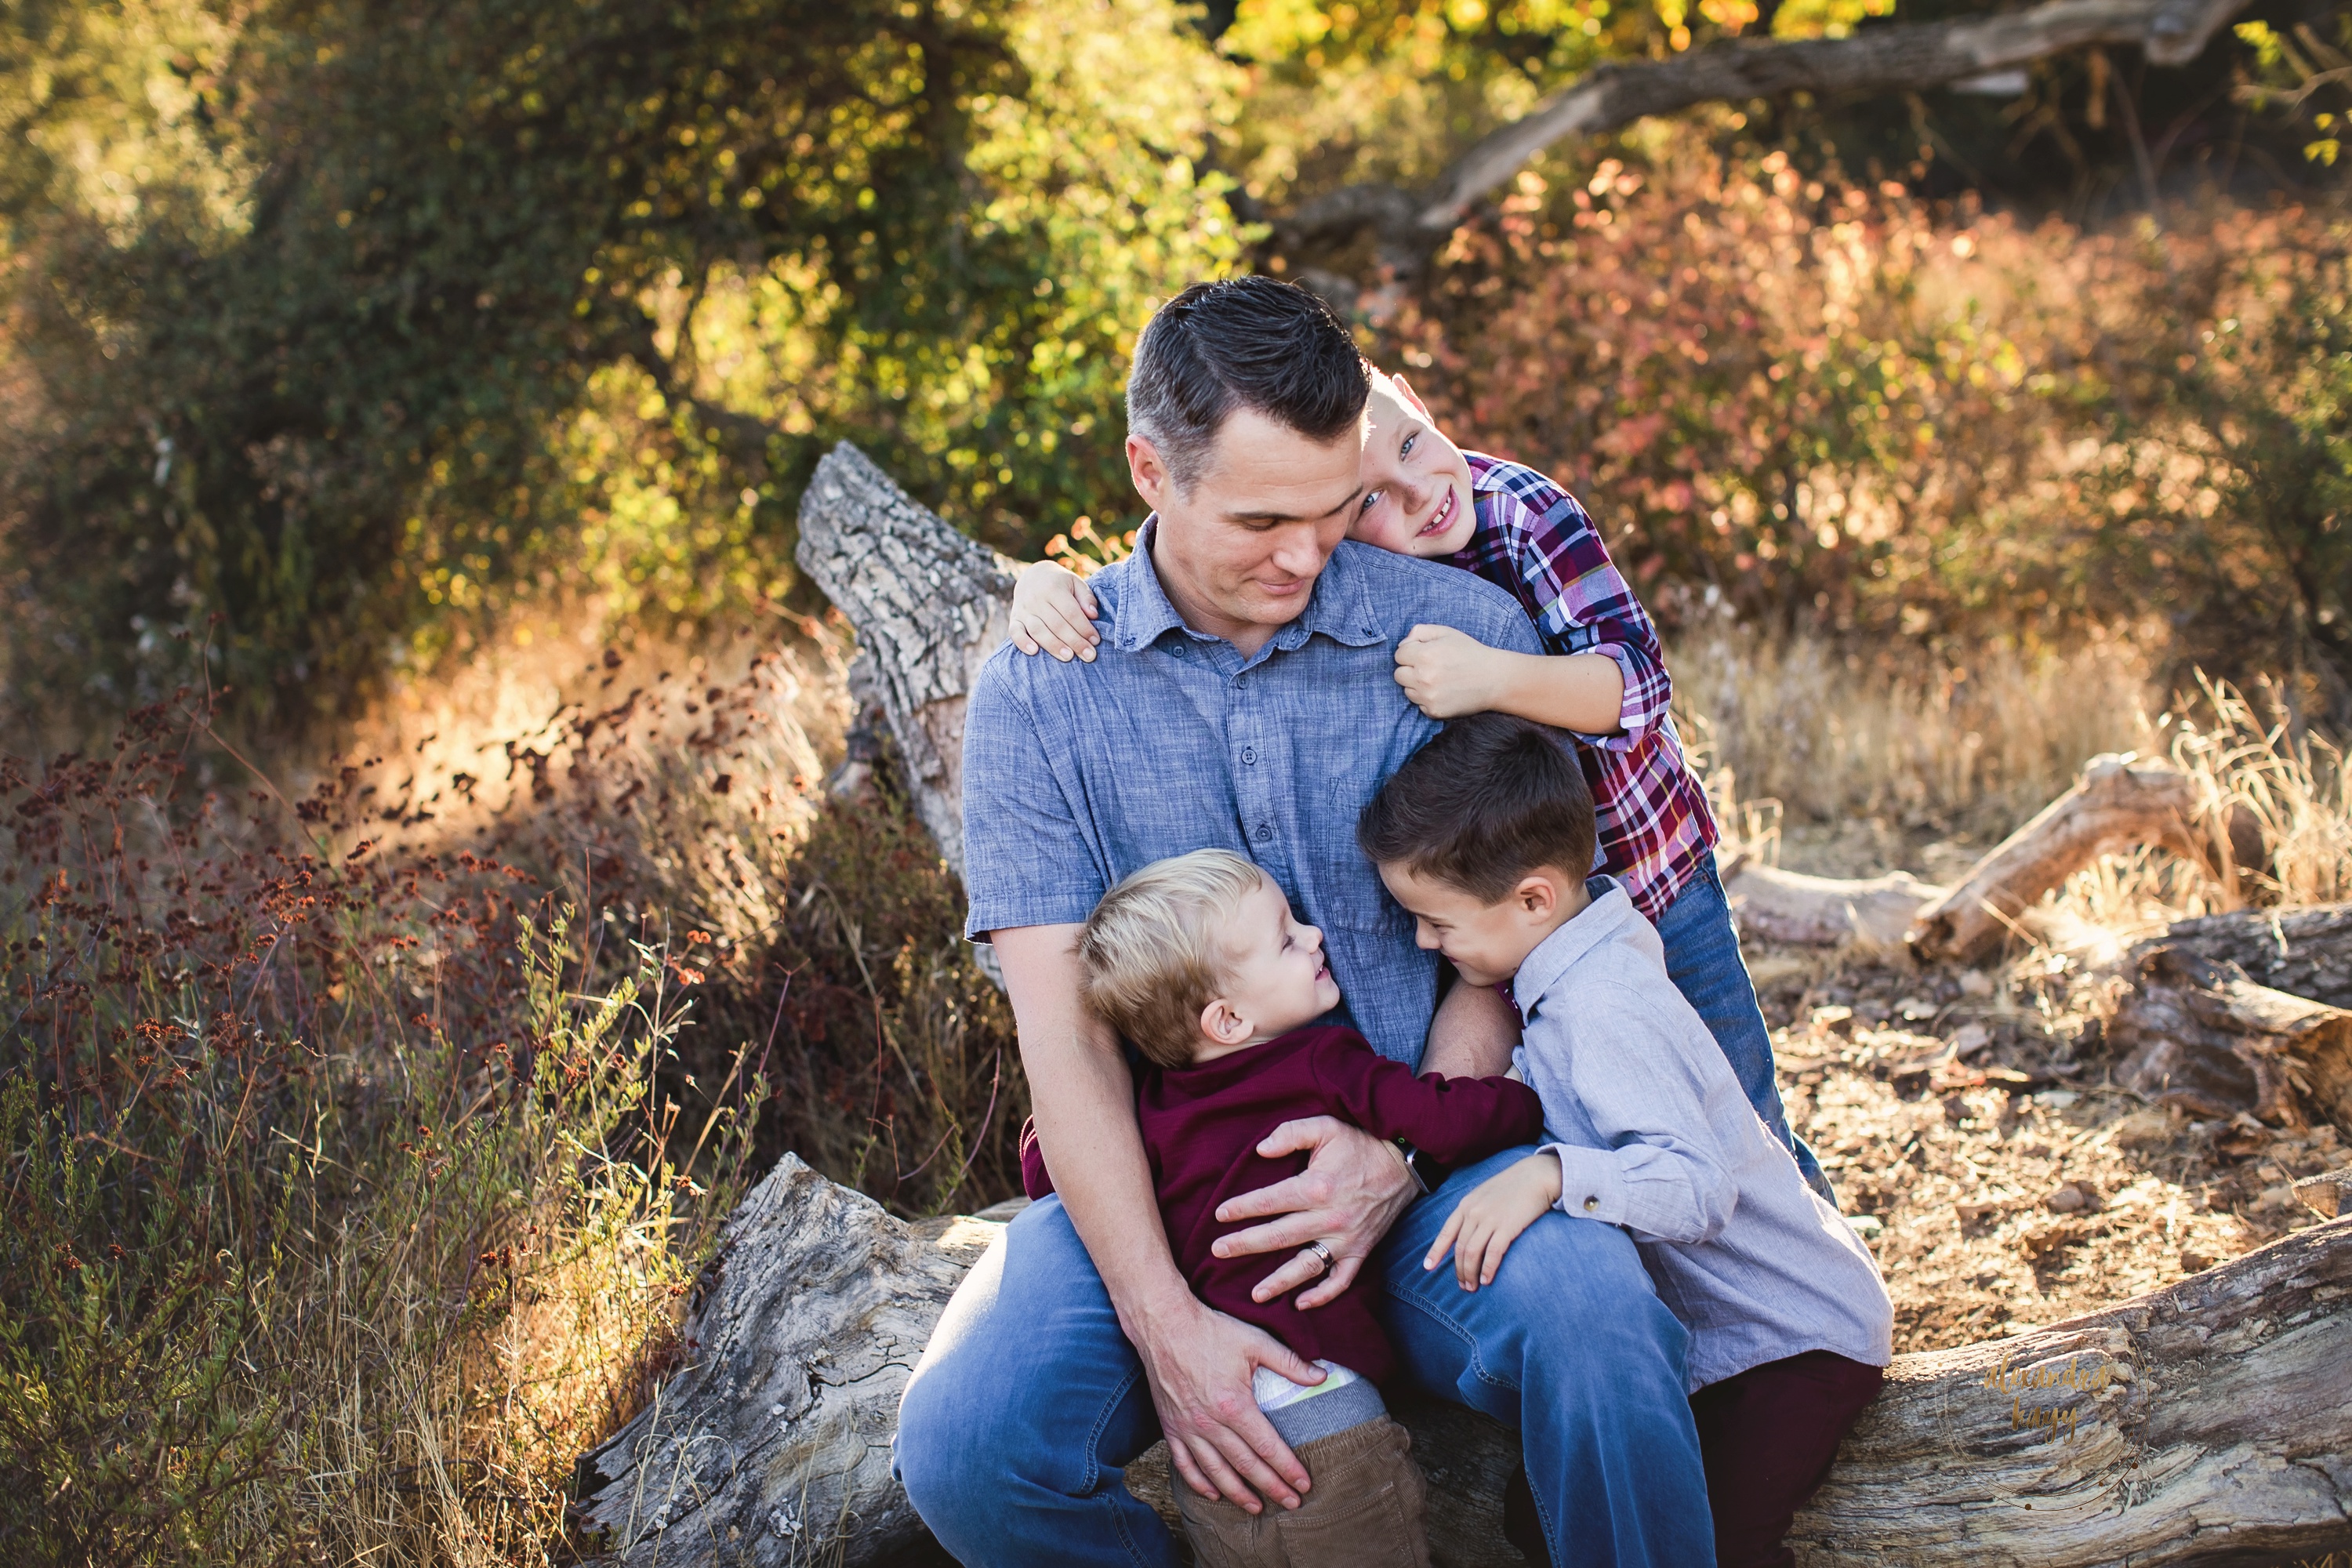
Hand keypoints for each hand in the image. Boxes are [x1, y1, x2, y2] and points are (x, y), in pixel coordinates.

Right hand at [1009, 559, 1100, 661]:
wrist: (1032, 575)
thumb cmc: (1060, 583)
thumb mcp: (1075, 583)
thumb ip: (1086, 598)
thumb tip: (1093, 615)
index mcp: (1054, 588)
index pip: (1071, 612)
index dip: (1084, 628)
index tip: (1095, 640)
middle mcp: (1036, 599)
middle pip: (1057, 624)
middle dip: (1074, 642)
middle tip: (1088, 655)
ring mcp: (1023, 609)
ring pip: (1038, 630)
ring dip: (1053, 646)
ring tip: (1068, 657)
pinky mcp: (1014, 618)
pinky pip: (1015, 632)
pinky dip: (1022, 643)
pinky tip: (1034, 652)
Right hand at [1132, 1292, 1321, 1510]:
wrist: (1163, 1324)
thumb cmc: (1210, 1330)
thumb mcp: (1254, 1342)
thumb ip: (1289, 1362)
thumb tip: (1321, 1376)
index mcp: (1234, 1404)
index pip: (1267, 1447)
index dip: (1288, 1468)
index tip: (1304, 1484)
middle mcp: (1210, 1423)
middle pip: (1246, 1465)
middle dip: (1271, 1487)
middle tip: (1292, 1503)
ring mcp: (1187, 1428)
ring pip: (1216, 1472)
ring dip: (1238, 1493)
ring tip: (1257, 1508)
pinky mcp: (1170, 1426)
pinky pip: (1185, 1464)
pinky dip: (1200, 1483)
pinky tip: (1214, 1494)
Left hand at [1212, 1117, 1417, 1309]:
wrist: (1403, 1166)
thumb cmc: (1360, 1144)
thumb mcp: (1326, 1127)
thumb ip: (1291, 1133)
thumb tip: (1261, 1150)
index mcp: (1317, 1187)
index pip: (1270, 1201)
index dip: (1242, 1208)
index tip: (1219, 1215)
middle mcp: (1329, 1218)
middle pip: (1279, 1237)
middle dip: (1245, 1245)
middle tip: (1218, 1251)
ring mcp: (1346, 1240)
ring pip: (1306, 1267)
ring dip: (1279, 1282)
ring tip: (1254, 1295)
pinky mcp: (1361, 1252)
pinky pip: (1341, 1281)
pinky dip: (1322, 1295)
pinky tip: (1300, 1303)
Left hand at [1393, 624, 1505, 718]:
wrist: (1494, 679)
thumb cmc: (1470, 653)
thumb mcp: (1446, 632)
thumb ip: (1419, 632)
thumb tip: (1402, 645)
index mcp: (1424, 655)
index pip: (1399, 655)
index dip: (1412, 652)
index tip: (1426, 653)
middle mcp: (1423, 677)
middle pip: (1399, 674)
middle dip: (1410, 669)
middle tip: (1431, 667)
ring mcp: (1428, 697)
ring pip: (1407, 691)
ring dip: (1417, 685)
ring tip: (1439, 679)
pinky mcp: (1434, 711)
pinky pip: (1419, 705)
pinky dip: (1428, 699)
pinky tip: (1444, 691)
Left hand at [1424, 1152, 1560, 1290]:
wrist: (1535, 1176)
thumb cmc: (1511, 1187)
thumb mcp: (1483, 1195)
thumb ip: (1473, 1211)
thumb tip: (1466, 1233)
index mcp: (1466, 1205)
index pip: (1446, 1233)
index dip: (1436, 1251)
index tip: (1428, 1267)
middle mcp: (1473, 1213)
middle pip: (1459, 1248)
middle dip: (1459, 1271)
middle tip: (1463, 1286)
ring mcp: (1489, 1219)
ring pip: (1472, 1253)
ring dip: (1471, 1274)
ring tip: (1473, 1287)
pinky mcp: (1506, 1227)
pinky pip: (1492, 1253)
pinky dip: (1487, 1269)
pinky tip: (1487, 1280)